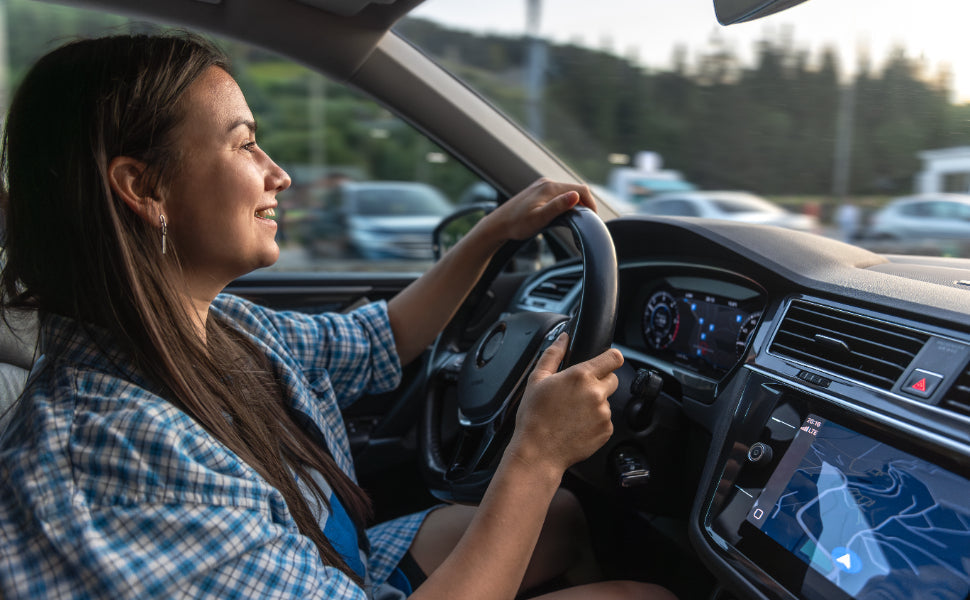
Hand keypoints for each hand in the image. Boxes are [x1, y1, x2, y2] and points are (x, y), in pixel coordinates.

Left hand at [484, 178, 596, 242]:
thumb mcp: (539, 218)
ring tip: (579, 219)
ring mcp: (543, 186)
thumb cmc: (516, 224)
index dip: (592, 204)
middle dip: (586, 204)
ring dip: (577, 204)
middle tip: (589, 222)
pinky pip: (560, 194)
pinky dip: (568, 203)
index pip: (581, 190)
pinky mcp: (539, 192)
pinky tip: (566, 214)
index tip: (594, 219)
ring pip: (569, 192)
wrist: (498, 224)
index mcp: (550, 187)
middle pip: (577, 189)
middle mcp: (547, 183)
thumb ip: (558, 207)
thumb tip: (575, 196)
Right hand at [507, 333, 621, 475]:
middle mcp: (596, 393)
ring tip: (572, 414)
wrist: (538, 452)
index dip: (611, 357)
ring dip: (595, 404)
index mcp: (581, 376)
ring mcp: (604, 414)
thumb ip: (553, 354)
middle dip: (600, 382)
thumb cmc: (534, 417)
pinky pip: (605, 421)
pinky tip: (576, 426)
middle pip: (613, 379)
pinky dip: (595, 422)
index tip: (606, 361)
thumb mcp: (537, 380)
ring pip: (607, 401)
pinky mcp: (606, 431)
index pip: (613, 358)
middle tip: (579, 392)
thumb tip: (563, 338)